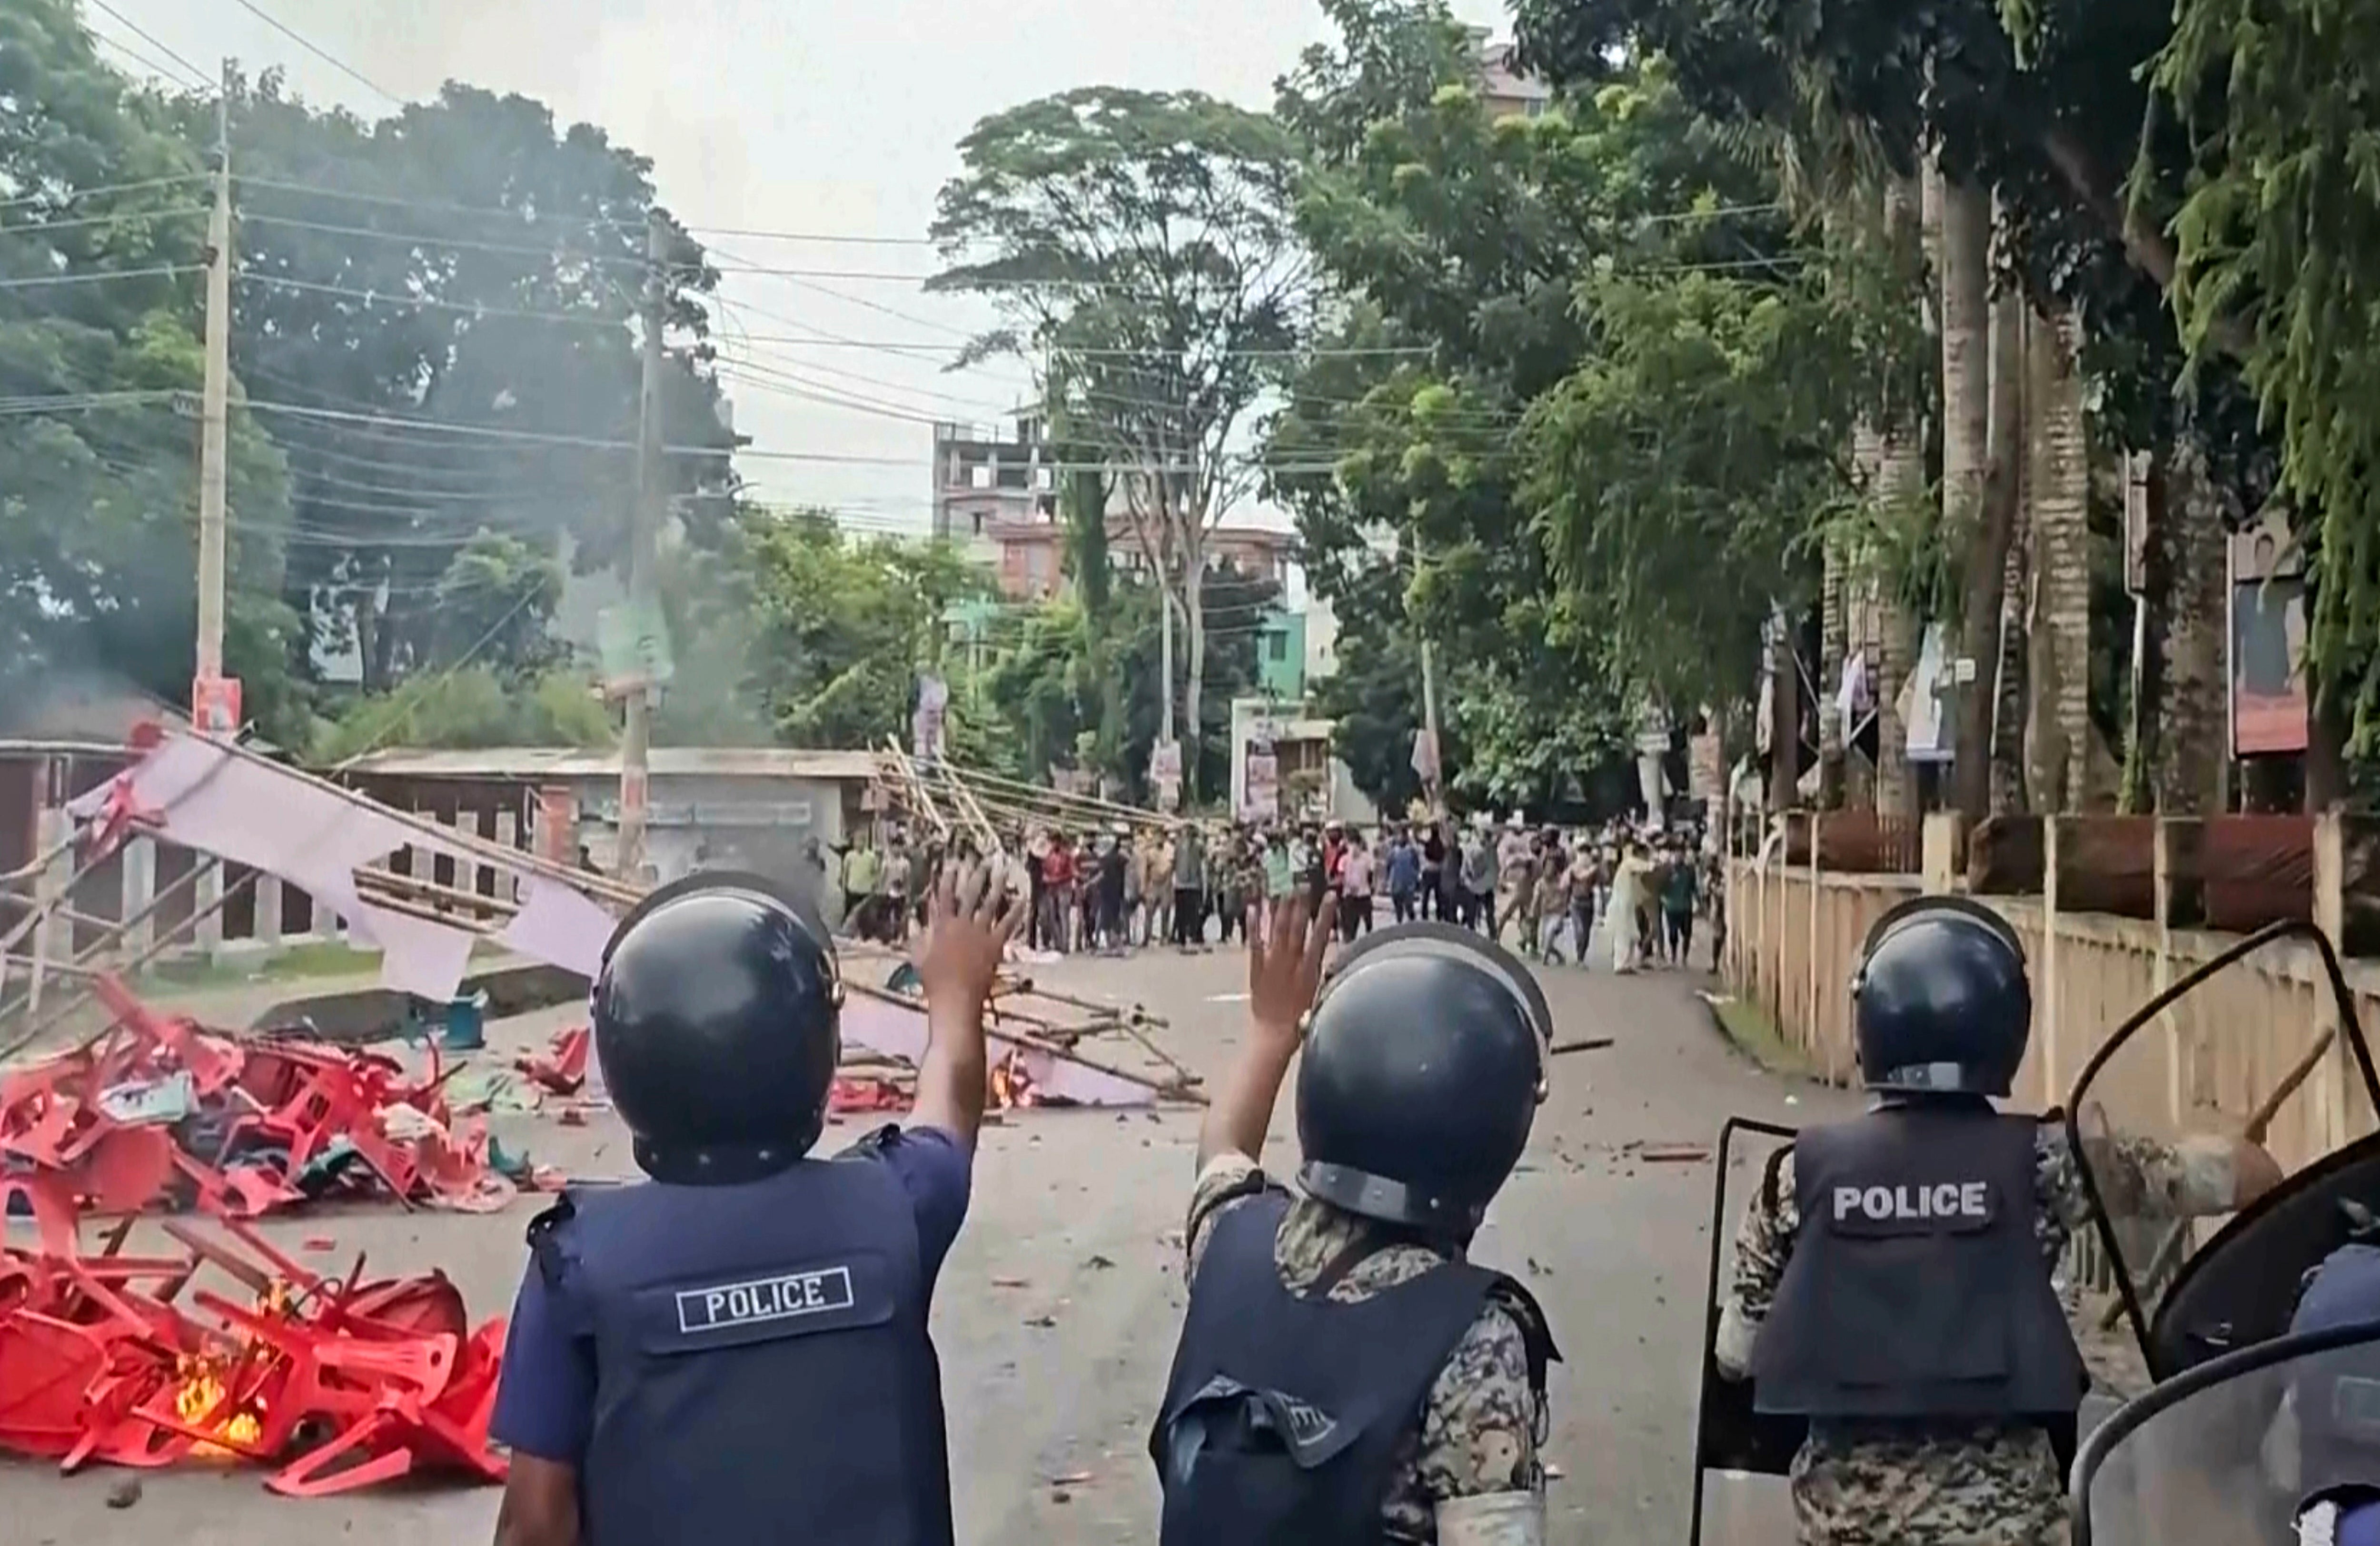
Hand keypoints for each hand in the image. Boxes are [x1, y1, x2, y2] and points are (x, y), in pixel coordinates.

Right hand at [913, 861, 1020, 1012]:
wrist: (955, 997)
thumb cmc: (933, 981)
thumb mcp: (918, 956)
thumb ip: (916, 936)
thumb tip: (912, 919)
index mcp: (942, 926)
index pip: (944, 897)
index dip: (948, 880)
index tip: (953, 865)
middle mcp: (962, 925)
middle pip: (969, 896)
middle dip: (975, 877)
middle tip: (982, 862)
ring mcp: (980, 933)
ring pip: (989, 905)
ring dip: (995, 887)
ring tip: (1001, 872)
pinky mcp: (995, 944)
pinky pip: (1007, 925)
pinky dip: (1015, 912)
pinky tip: (1022, 900)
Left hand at [1248, 890, 1335, 1051]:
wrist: (1274, 1035)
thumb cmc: (1299, 1020)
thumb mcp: (1317, 995)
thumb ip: (1319, 973)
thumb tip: (1322, 956)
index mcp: (1310, 969)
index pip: (1320, 935)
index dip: (1325, 914)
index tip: (1329, 895)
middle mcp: (1291, 963)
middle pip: (1297, 927)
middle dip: (1301, 904)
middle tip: (1302, 884)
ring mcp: (1272, 964)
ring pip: (1277, 931)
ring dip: (1280, 909)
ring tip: (1283, 889)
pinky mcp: (1256, 969)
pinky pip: (1255, 943)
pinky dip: (1255, 925)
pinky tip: (1255, 908)